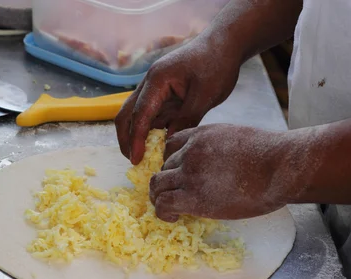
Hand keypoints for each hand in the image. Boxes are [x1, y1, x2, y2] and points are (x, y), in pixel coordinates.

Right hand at [116, 36, 241, 164]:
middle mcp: (150, 84)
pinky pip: (152, 116)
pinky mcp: (164, 96)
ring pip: (137, 117)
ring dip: (137, 137)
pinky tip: (158, 147)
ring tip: (145, 159)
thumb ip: (186, 120)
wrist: (224, 44)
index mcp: (157, 80)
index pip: (140, 114)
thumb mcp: (205, 95)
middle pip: (126, 114)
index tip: (136, 160)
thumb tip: (168, 144)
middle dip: (126, 139)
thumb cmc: (216, 64)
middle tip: (134, 161)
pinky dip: (151, 132)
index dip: (136, 139)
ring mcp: (155, 90)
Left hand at [149, 124, 291, 220]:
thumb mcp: (238, 139)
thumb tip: (220, 166)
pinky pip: (163, 204)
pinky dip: (162, 212)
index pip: (170, 145)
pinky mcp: (194, 196)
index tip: (178, 176)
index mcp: (202, 135)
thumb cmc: (272, 156)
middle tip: (176, 197)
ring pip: (157, 185)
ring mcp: (190, 172)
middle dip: (168, 182)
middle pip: (163, 167)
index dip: (171, 162)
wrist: (282, 166)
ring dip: (160, 198)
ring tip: (171, 210)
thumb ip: (220, 148)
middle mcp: (190, 151)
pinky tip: (174, 218)